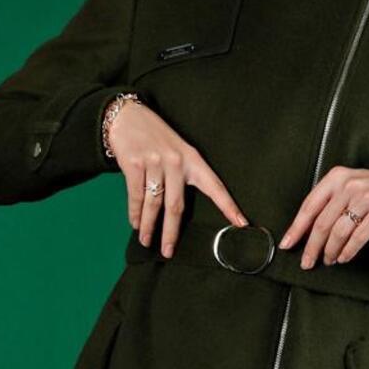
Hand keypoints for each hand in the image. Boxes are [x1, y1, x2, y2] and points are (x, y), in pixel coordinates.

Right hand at [105, 99, 247, 256]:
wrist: (127, 116)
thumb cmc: (155, 138)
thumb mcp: (176, 151)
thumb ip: (183, 176)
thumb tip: (178, 211)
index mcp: (193, 159)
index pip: (215, 186)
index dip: (228, 206)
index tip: (241, 224)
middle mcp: (176, 161)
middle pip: (176, 206)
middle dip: (171, 232)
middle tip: (168, 252)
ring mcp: (155, 162)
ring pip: (154, 204)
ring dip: (148, 226)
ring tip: (146, 241)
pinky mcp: (134, 164)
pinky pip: (136, 196)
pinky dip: (135, 213)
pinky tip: (135, 224)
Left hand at [277, 166, 368, 267]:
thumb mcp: (348, 185)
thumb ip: (328, 201)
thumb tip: (303, 231)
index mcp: (336, 177)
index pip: (309, 206)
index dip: (296, 229)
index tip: (286, 245)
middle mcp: (350, 185)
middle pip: (322, 223)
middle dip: (312, 247)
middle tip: (307, 263)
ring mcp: (367, 197)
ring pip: (339, 232)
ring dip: (330, 251)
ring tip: (328, 260)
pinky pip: (358, 237)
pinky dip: (348, 251)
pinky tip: (343, 257)